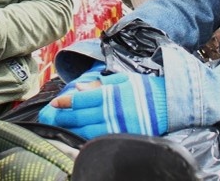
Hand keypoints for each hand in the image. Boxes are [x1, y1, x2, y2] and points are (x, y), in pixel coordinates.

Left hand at [38, 71, 167, 138]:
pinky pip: (98, 140)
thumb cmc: (144, 89)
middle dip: (62, 117)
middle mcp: (110, 112)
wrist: (169, 104)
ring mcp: (115, 127)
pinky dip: (84, 138)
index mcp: (109, 95)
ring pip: (85, 131)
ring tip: (59, 127)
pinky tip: (77, 136)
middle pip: (78, 117)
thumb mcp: (122, 79)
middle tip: (50, 117)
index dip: (64, 102)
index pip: (79, 100)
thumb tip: (77, 89)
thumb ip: (98, 84)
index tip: (54, 103)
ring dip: (69, 129)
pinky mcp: (121, 137)